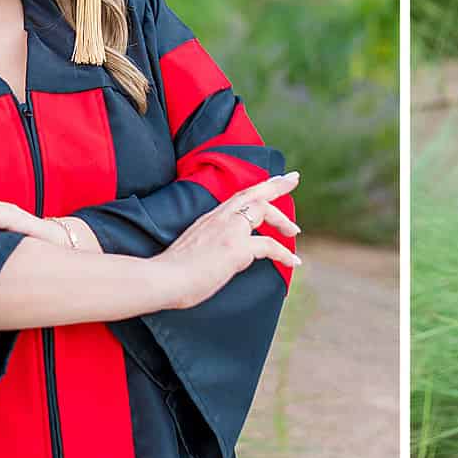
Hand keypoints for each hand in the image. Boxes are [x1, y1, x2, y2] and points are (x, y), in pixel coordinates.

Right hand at [153, 172, 302, 310]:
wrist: (163, 278)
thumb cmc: (172, 271)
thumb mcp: (194, 247)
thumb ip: (209, 244)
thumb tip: (221, 255)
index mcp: (211, 218)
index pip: (239, 196)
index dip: (258, 187)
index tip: (273, 180)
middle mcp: (221, 218)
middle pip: (254, 193)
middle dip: (276, 185)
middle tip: (294, 178)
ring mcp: (229, 231)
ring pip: (264, 210)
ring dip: (283, 220)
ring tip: (294, 231)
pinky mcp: (236, 248)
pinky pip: (270, 245)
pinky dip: (284, 253)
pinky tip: (292, 260)